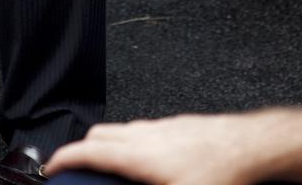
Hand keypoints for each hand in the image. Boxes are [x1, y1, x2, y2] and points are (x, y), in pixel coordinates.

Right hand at [44, 114, 263, 184]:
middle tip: (76, 171)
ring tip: (109, 172)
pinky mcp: (176, 127)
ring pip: (121, 131)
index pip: (88, 150)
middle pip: (99, 134)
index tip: (52, 168)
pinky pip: (141, 131)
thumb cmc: (219, 172)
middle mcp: (145, 133)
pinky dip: (130, 144)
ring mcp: (161, 127)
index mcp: (138, 153)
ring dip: (107, 147)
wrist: (249, 145)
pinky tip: (146, 166)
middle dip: (81, 151)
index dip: (64, 160)